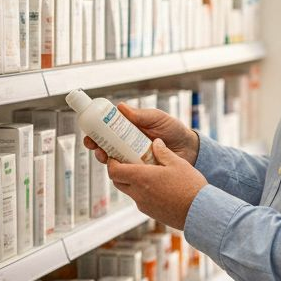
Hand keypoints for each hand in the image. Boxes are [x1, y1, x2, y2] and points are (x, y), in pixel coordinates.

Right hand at [84, 104, 199, 165]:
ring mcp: (133, 159)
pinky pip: (125, 173)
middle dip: (96, 146)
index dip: (95, 131)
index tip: (90, 132)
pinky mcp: (140, 172)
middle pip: (104, 146)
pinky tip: (119, 169)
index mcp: (129, 130)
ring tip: (106, 156)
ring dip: (105, 158)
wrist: (190, 149)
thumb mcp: (158, 118)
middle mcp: (127, 145)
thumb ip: (142, 115)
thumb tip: (121, 107)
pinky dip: (119, 172)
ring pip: (112, 160)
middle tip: (95, 146)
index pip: (106, 130)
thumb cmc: (174, 130)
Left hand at [106, 139, 207, 229]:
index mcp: (142, 178)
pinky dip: (142, 192)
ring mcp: (144, 205)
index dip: (111, 163)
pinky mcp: (151, 213)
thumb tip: (155, 142)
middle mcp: (138, 193)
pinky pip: (140, 200)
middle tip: (128, 162)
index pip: (114, 171)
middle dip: (119, 172)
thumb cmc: (190, 186)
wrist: (200, 212)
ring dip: (131, 182)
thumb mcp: (178, 163)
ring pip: (129, 191)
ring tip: (145, 173)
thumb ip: (163, 152)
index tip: (116, 156)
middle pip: (118, 182)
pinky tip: (157, 186)